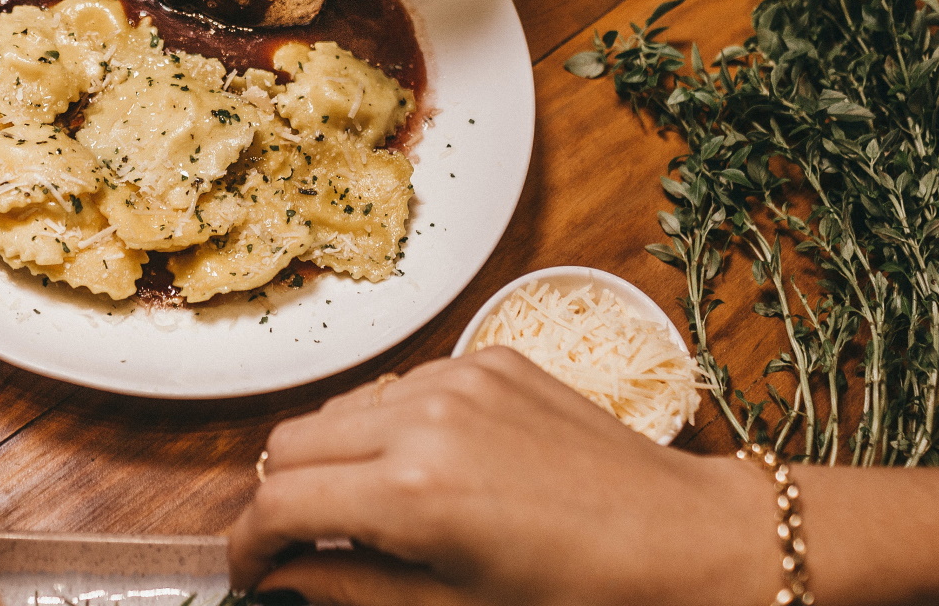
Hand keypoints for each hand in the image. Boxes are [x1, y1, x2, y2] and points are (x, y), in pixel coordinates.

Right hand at [230, 349, 781, 605]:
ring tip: (368, 512)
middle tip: (302, 548)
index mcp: (413, 494)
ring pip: (339, 410)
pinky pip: (398, 388)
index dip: (248, 546)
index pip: (279, 504)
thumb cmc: (585, 597)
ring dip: (333, 461)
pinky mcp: (486, 357)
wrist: (691, 541)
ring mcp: (455, 377)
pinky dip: (388, 428)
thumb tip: (285, 576)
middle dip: (284, 500)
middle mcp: (422, 419)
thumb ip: (350, 587)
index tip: (248, 574)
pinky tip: (427, 469)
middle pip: (291, 444)